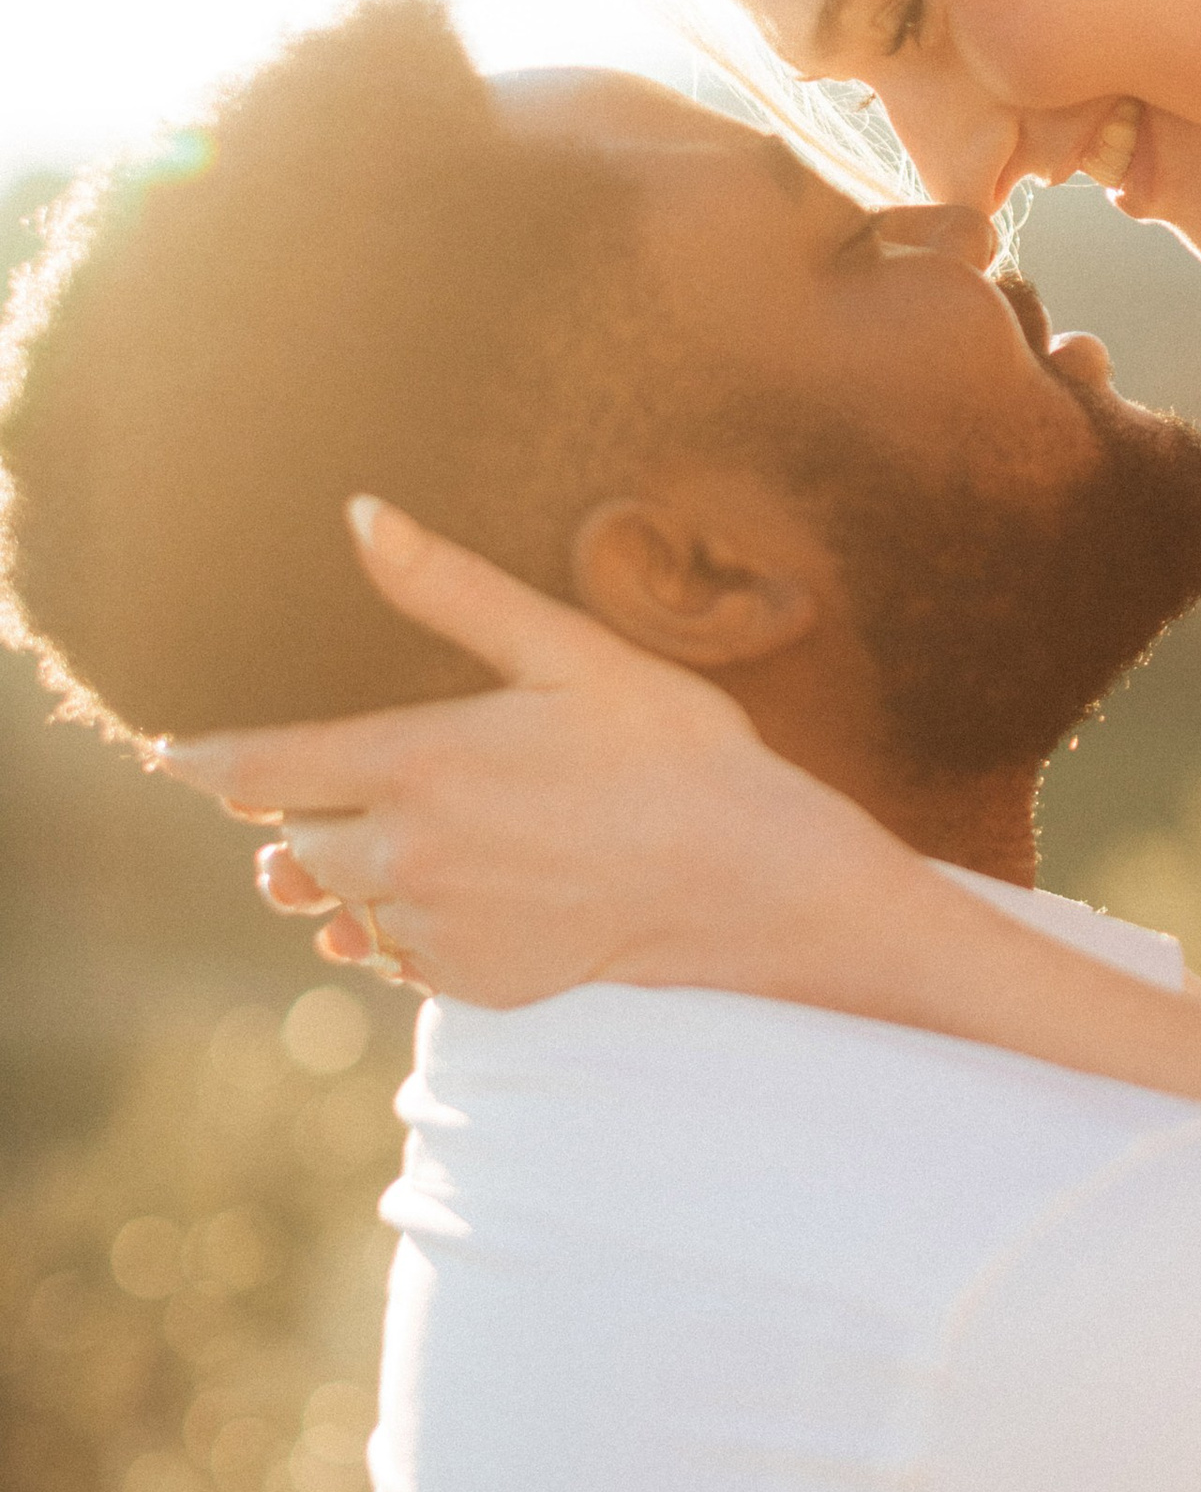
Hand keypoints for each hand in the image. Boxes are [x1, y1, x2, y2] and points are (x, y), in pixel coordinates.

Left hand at [163, 497, 902, 1011]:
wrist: (743, 878)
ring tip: (412, 840)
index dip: (202, 763)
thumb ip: (451, 589)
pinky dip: (407, 923)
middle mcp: (404, 855)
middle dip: (305, 814)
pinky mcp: (467, 979)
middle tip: (354, 786)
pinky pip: (395, 953)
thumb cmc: (666, 748)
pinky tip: (467, 889)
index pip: (260, 771)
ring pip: (341, 903)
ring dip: (353, 875)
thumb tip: (361, 513)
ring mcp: (432, 927)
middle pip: (292, 843)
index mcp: (414, 762)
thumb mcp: (566, 649)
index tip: (166, 756)